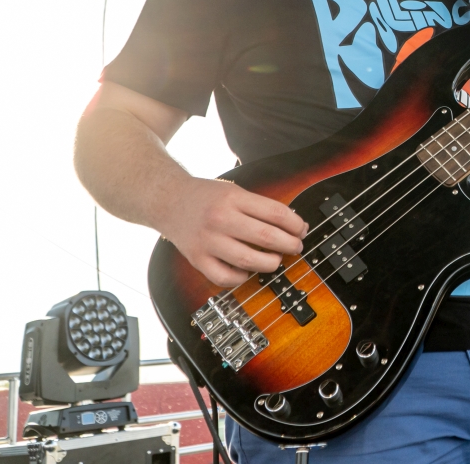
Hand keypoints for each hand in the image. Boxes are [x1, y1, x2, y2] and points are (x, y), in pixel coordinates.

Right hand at [161, 178, 307, 286]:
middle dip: (289, 244)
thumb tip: (294, 226)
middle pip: (267, 237)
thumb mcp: (235, 191)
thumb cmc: (207, 196)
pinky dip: (241, 277)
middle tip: (296, 247)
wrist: (168, 200)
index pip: (275, 213)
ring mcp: (208, 241)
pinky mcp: (197, 259)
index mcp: (234, 198)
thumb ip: (261, 207)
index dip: (295, 224)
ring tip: (276, 259)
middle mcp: (221, 219)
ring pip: (249, 260)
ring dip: (270, 263)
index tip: (302, 229)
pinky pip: (225, 277)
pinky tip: (247, 270)